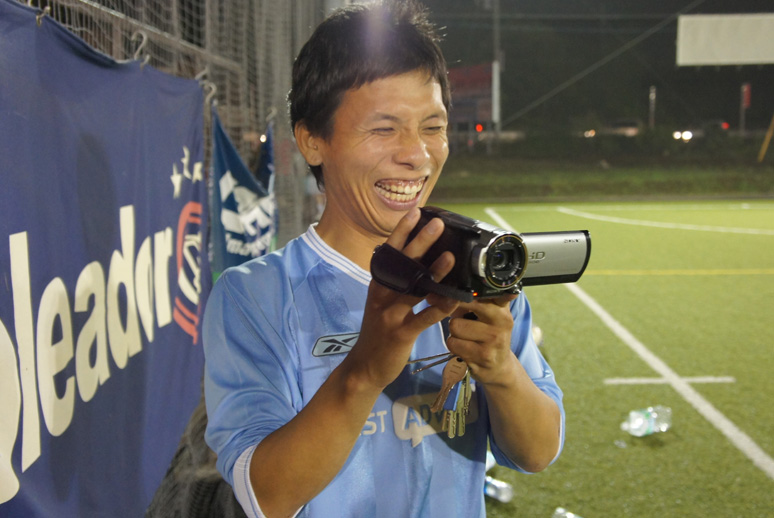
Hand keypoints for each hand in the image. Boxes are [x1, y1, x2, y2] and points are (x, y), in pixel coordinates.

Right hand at [345, 209, 459, 389]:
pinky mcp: (400, 333)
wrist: (365, 367)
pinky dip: (439, 308)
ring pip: (413, 289)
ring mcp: (390, 314)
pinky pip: (423, 318)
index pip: (389, 252)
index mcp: (378, 284)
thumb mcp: (382, 303)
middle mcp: (382, 295)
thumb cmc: (378, 331)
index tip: (416, 212)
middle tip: (437, 224)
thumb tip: (418, 260)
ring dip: (433, 272)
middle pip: (402, 264)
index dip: (402, 232)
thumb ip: (398, 284)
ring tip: (451, 256)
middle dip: (420, 242)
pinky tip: (454, 299)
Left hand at [446, 293, 519, 386]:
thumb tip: (435, 296)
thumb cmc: (485, 334)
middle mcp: (502, 320)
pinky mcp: (484, 356)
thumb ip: (467, 300)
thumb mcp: (483, 314)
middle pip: (460, 305)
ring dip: (454, 333)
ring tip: (465, 338)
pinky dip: (454, 347)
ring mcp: (494, 339)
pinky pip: (453, 344)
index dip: (460, 293)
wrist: (499, 366)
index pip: (478, 292)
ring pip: (454, 326)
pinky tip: (465, 349)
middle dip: (454, 313)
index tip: (451, 295)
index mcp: (501, 305)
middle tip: (460, 319)